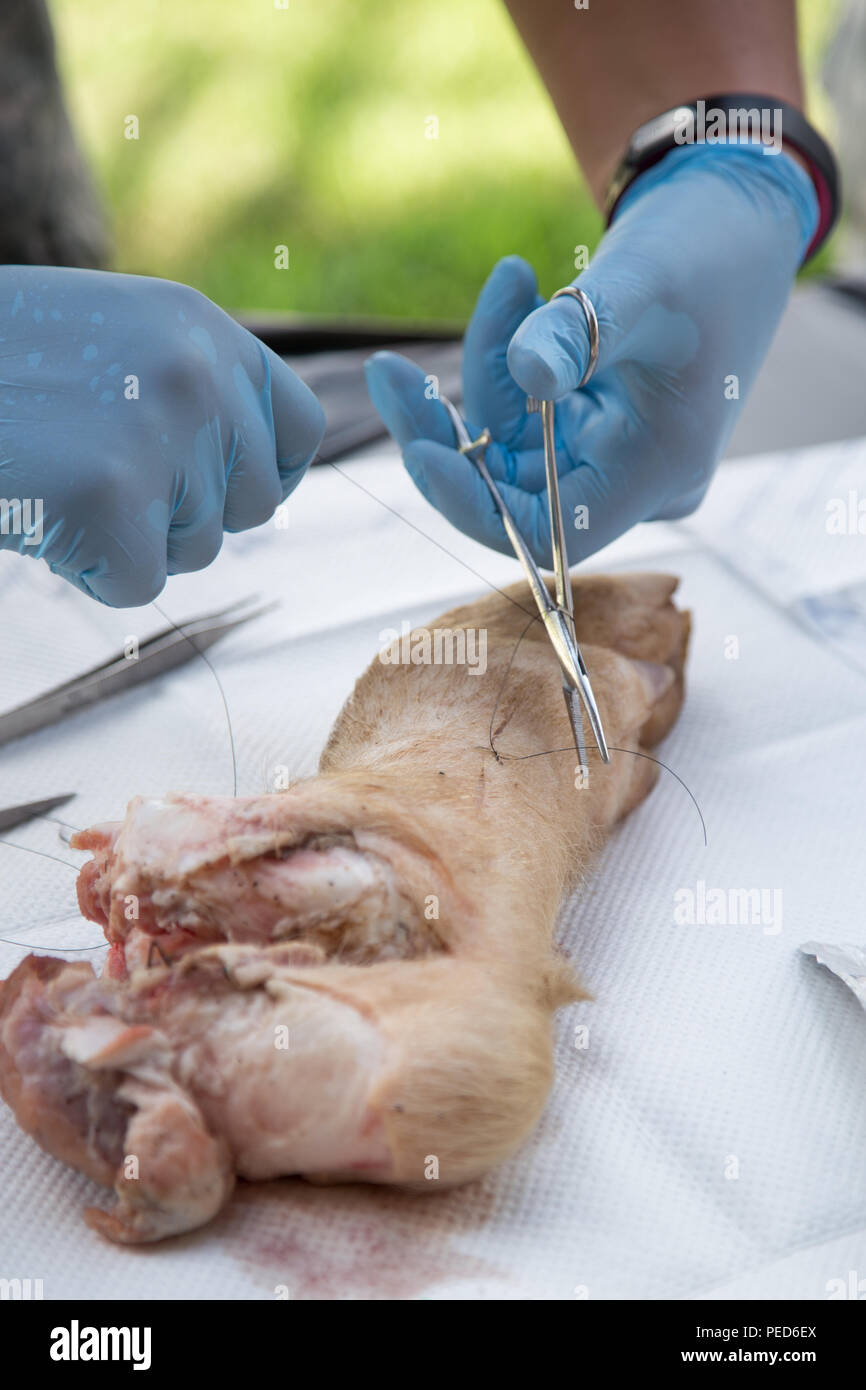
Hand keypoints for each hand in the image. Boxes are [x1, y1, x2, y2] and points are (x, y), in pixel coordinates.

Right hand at [0, 266, 324, 604]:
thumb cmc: (3, 366)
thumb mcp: (114, 340)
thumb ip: (193, 389)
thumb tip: (269, 476)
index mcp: (202, 325)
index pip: (299, 430)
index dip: (259, 474)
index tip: (211, 487)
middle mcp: (198, 372)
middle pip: (252, 505)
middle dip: (185, 513)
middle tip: (100, 477)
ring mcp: (158, 431)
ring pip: (197, 549)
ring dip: (132, 538)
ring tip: (59, 478)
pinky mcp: (110, 495)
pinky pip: (138, 582)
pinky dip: (88, 569)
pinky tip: (40, 513)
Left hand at [364, 144, 816, 564]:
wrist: (737, 218)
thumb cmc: (706, 247)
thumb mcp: (644, 280)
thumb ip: (582, 330)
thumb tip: (526, 372)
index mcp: (660, 470)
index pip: (553, 531)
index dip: (478, 507)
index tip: (419, 454)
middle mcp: (632, 482)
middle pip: (513, 494)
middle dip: (447, 435)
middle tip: (386, 371)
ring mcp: (608, 458)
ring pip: (508, 450)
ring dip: (481, 376)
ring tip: (510, 282)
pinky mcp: (587, 430)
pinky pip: (519, 417)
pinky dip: (502, 364)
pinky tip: (516, 291)